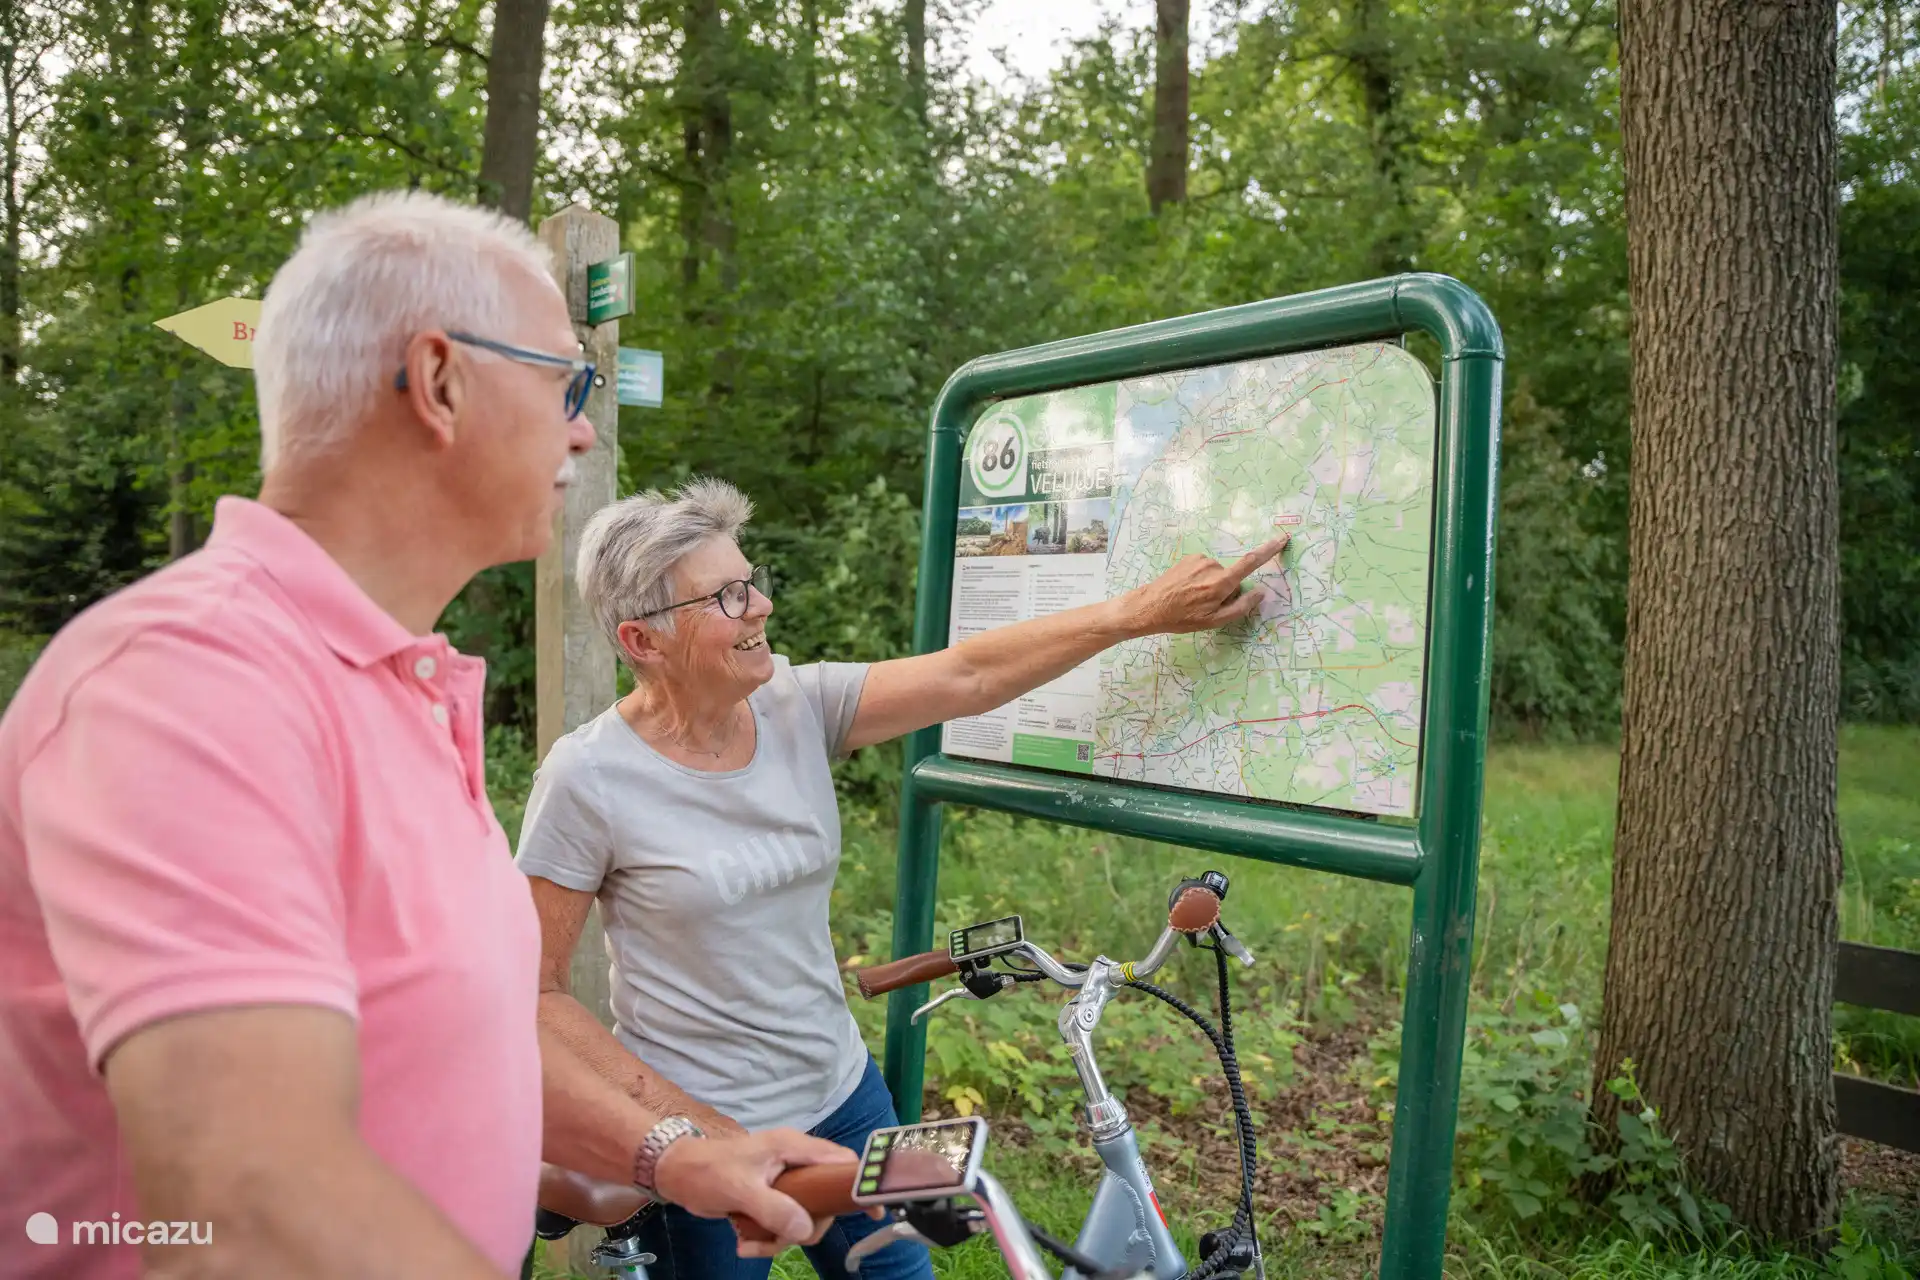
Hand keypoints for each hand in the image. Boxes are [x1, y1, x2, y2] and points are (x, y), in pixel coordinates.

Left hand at [653, 1129, 856, 1256]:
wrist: (674, 1173)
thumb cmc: (706, 1171)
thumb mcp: (740, 1190)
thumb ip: (775, 1209)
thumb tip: (806, 1230)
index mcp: (793, 1148)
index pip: (841, 1161)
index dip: (860, 1184)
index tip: (874, 1210)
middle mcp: (794, 1162)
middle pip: (823, 1201)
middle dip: (803, 1228)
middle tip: (779, 1239)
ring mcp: (783, 1181)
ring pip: (802, 1218)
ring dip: (779, 1239)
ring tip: (750, 1244)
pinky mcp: (771, 1197)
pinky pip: (783, 1223)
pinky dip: (767, 1239)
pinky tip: (744, 1242)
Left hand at [1119, 533, 1289, 636]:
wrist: (1149, 606)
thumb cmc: (1182, 618)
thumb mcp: (1214, 621)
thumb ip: (1241, 606)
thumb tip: (1261, 591)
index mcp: (1220, 583)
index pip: (1251, 562)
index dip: (1269, 550)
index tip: (1282, 539)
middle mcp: (1212, 566)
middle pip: (1232, 576)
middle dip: (1227, 589)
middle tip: (1207, 605)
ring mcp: (1200, 559)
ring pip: (1219, 573)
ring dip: (1213, 584)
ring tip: (1193, 599)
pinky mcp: (1190, 558)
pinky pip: (1206, 569)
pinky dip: (1202, 579)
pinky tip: (1187, 590)